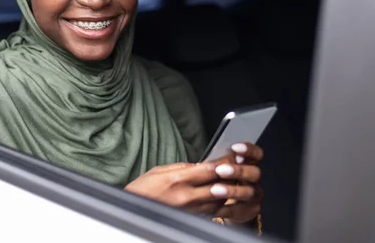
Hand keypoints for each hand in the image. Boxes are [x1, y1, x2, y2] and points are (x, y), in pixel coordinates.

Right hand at [124, 142, 262, 219]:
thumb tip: (201, 164)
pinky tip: (223, 195)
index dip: (225, 162)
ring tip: (236, 181)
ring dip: (229, 190)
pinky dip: (220, 202)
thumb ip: (183, 167)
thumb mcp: (161, 170)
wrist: (133, 211)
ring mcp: (191, 209)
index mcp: (179, 179)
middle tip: (241, 168)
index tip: (233, 156)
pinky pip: (213, 210)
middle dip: (232, 176)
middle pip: (219, 185)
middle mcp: (187, 196)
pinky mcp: (192, 218)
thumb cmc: (143, 189)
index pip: (210, 169)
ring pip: (220, 199)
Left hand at [215, 142, 263, 223]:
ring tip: (214, 190)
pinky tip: (215, 208)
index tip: (234, 147)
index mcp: (249, 164)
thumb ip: (218, 162)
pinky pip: (241, 210)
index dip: (249, 150)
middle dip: (238, 171)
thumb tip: (210, 159)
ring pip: (250, 192)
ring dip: (232, 190)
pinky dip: (227, 209)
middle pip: (255, 173)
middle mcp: (255, 179)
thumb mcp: (218, 168)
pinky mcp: (250, 211)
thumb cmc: (218, 180)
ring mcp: (255, 195)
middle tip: (220, 170)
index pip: (256, 154)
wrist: (223, 205)